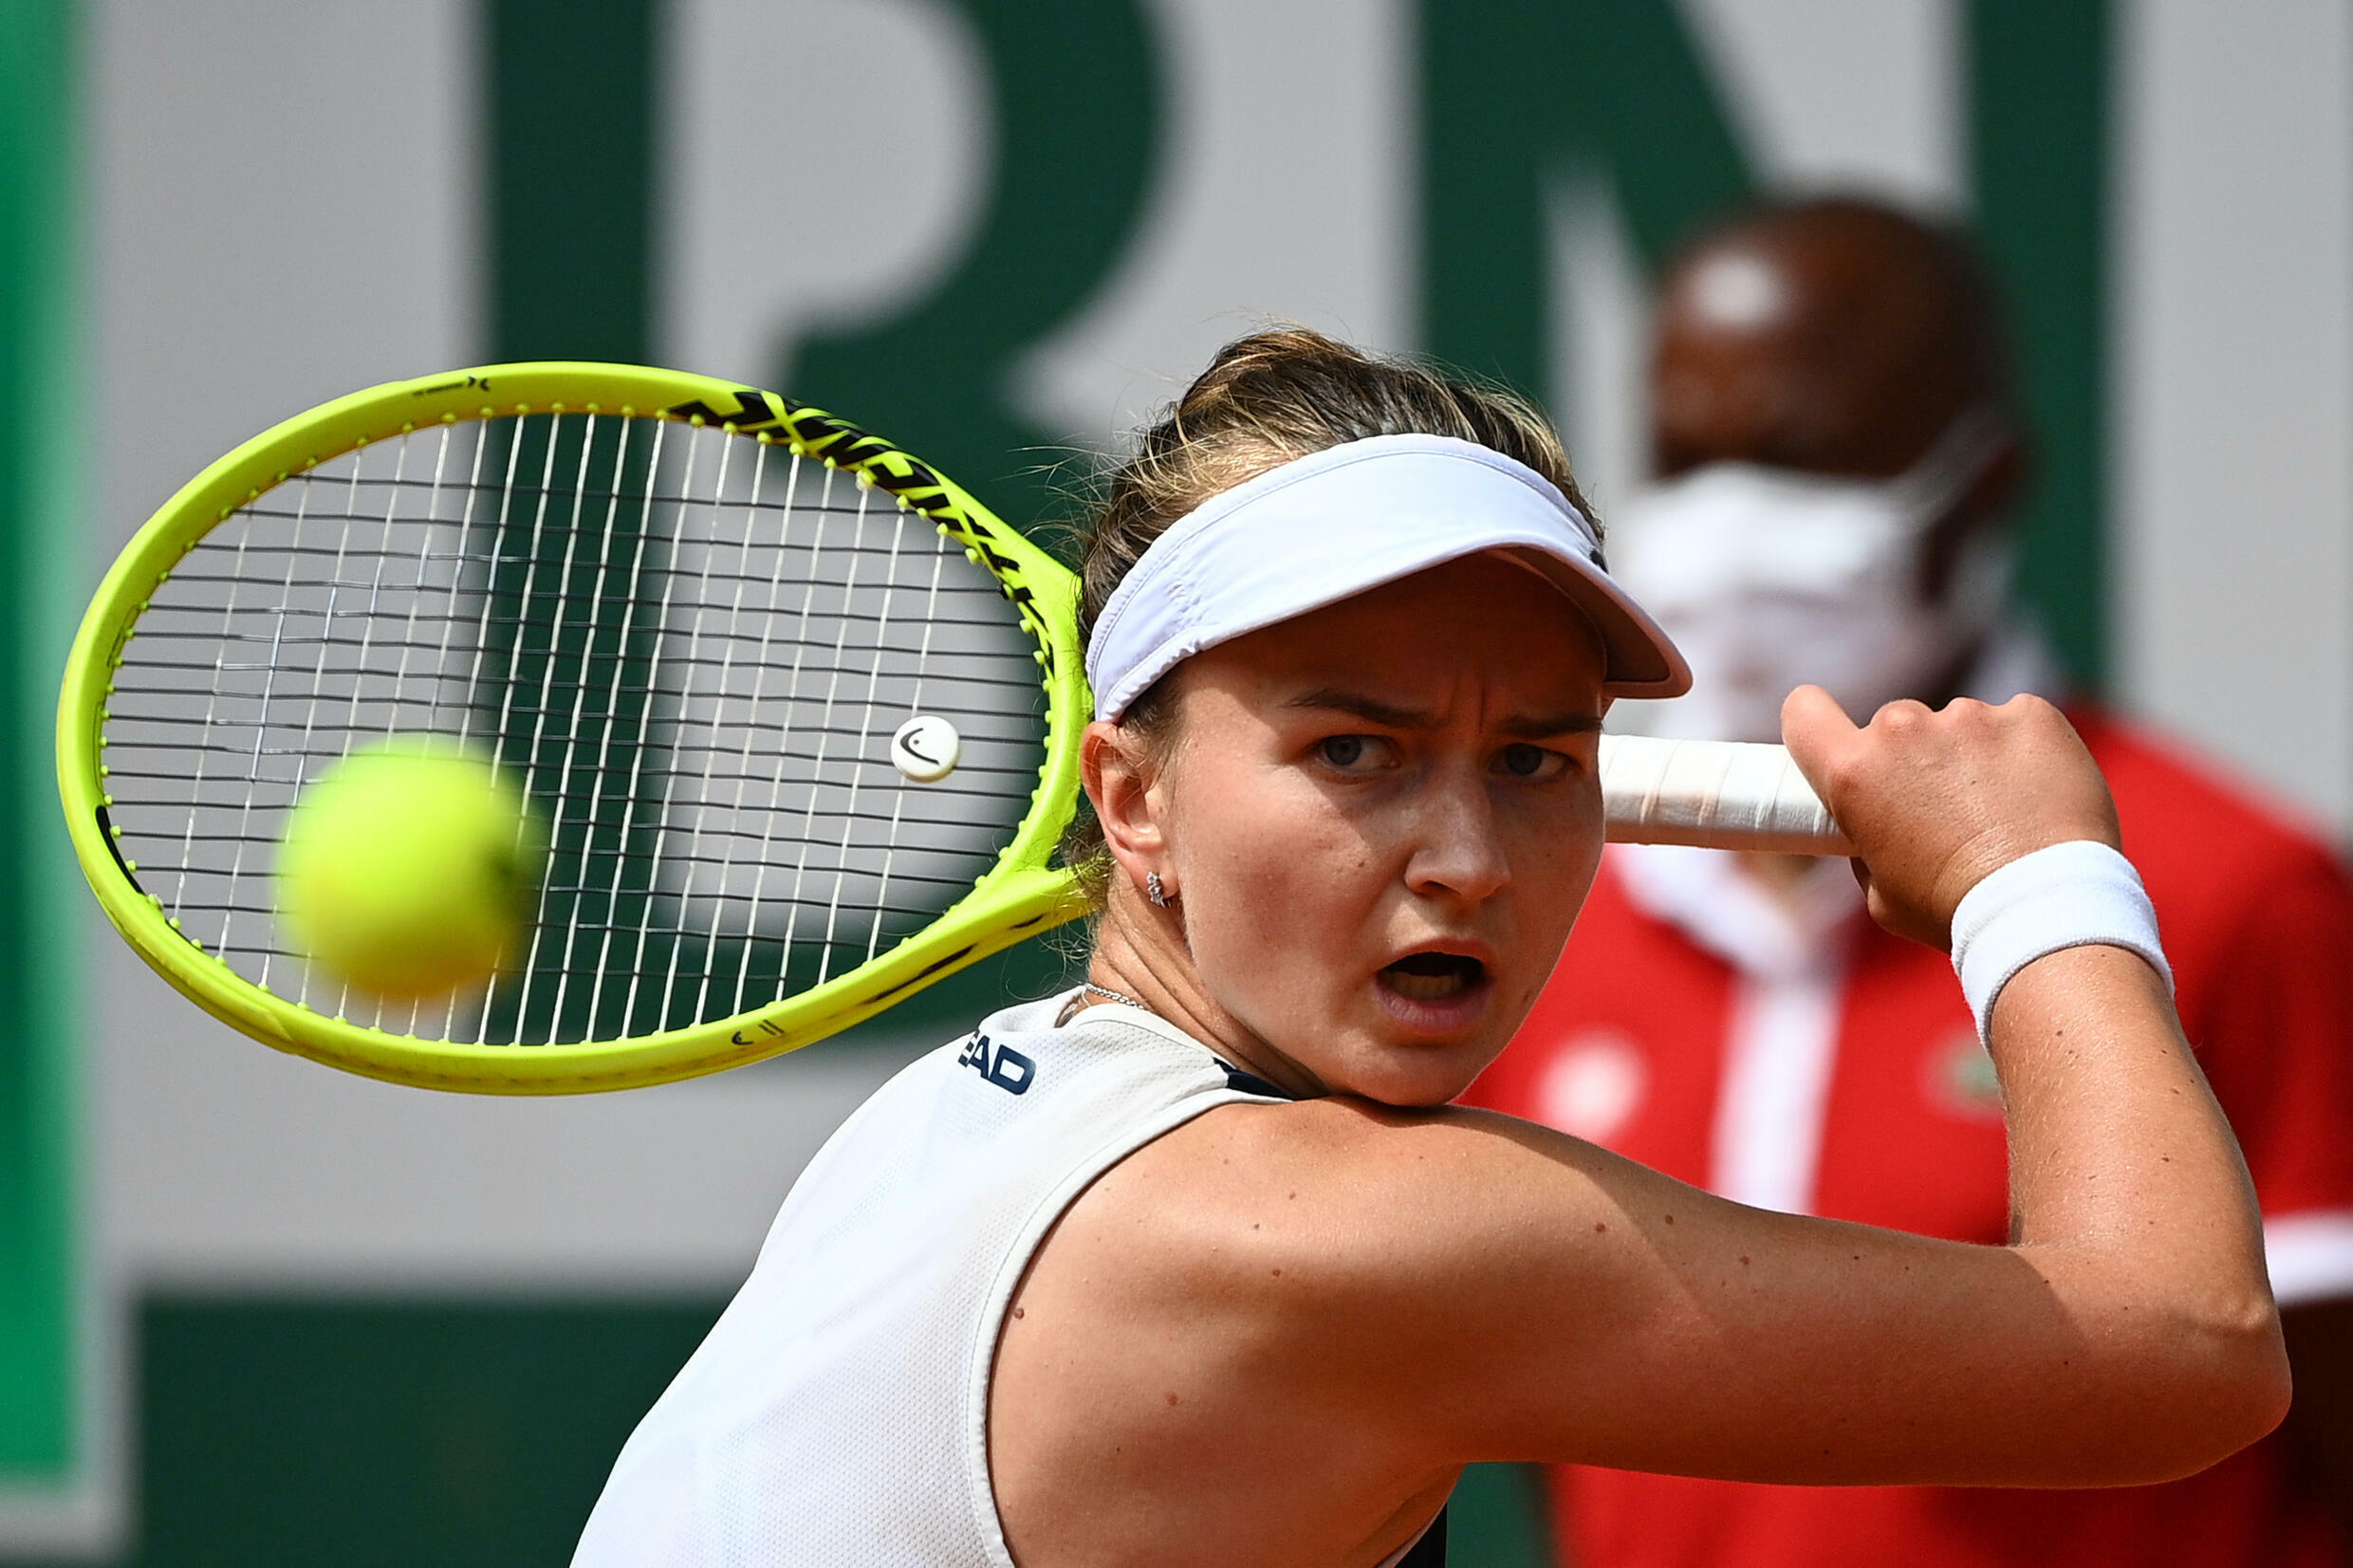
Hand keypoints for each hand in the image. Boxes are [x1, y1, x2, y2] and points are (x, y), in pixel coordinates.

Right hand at [1780, 686, 2120, 949]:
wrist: (2047, 910)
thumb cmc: (1957, 912)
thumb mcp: (1881, 894)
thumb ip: (1868, 843)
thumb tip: (1879, 828)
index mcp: (1855, 772)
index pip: (1804, 712)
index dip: (1814, 723)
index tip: (1834, 740)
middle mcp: (1905, 730)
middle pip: (1893, 724)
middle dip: (1911, 757)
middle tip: (1945, 810)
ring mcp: (1972, 716)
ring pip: (1960, 725)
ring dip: (1972, 756)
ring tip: (2004, 814)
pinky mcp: (2031, 715)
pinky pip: (2018, 722)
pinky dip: (2025, 750)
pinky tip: (2040, 796)